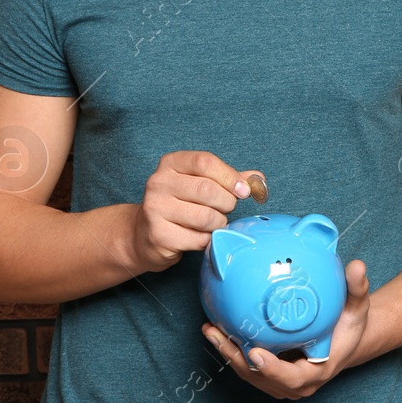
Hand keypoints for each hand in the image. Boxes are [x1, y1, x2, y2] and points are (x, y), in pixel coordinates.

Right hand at [127, 151, 264, 274]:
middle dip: (227, 203)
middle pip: (207, 190)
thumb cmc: (178, 206)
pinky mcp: (159, 235)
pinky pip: (199, 239)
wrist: (143, 235)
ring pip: (206, 217)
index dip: (229, 176)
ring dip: (218, 223)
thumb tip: (258, 179)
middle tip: (227, 209)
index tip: (243, 190)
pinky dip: (208, 240)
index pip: (204, 162)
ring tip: (213, 223)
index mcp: (170, 164)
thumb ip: (226, 179)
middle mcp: (158, 183)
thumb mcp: (198, 184)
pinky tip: (200, 237)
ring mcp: (155, 209)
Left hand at [201, 258, 372, 400]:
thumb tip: (357, 266)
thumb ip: (357, 288)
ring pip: (249, 372)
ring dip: (228, 353)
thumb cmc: (350, 324)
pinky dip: (232, 348)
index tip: (256, 354)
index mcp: (317, 371)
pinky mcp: (271, 374)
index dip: (272, 370)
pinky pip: (248, 364)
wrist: (345, 340)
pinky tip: (217, 327)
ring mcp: (282, 381)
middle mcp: (297, 383)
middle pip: (261, 377)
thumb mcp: (358, 307)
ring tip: (210, 329)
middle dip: (236, 358)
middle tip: (217, 334)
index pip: (292, 378)